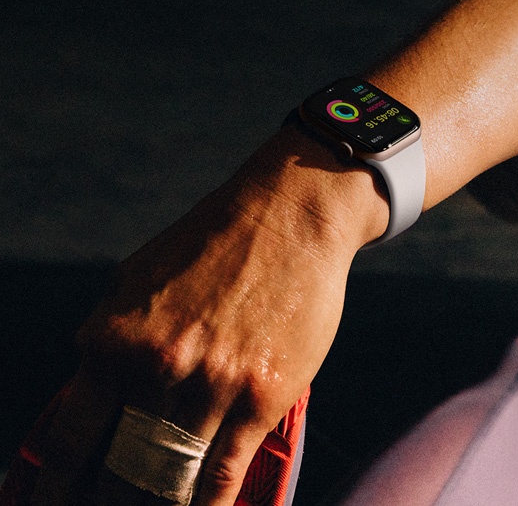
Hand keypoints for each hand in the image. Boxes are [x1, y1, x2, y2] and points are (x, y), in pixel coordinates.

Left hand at [29, 125, 386, 505]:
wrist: (289, 215)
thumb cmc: (211, 244)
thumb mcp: (134, 283)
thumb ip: (109, 341)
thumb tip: (89, 398)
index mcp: (113, 340)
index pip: (70, 440)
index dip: (56, 487)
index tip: (54, 505)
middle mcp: (157, 368)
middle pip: (119, 469)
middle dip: (107, 503)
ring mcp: (213, 385)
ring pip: (172, 478)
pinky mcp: (263, 395)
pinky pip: (226, 472)